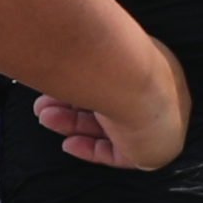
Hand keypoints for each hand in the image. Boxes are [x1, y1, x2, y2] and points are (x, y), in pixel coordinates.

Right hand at [34, 53, 189, 171]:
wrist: (129, 76)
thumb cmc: (111, 54)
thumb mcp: (94, 50)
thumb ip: (84, 58)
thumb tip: (60, 49)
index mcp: (150, 64)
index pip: (117, 82)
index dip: (86, 86)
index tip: (61, 83)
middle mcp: (157, 91)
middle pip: (109, 105)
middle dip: (72, 105)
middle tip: (45, 104)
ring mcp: (158, 121)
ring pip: (109, 128)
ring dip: (72, 123)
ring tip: (45, 116)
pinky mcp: (152, 149)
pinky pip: (118, 153)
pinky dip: (92, 149)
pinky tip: (69, 143)